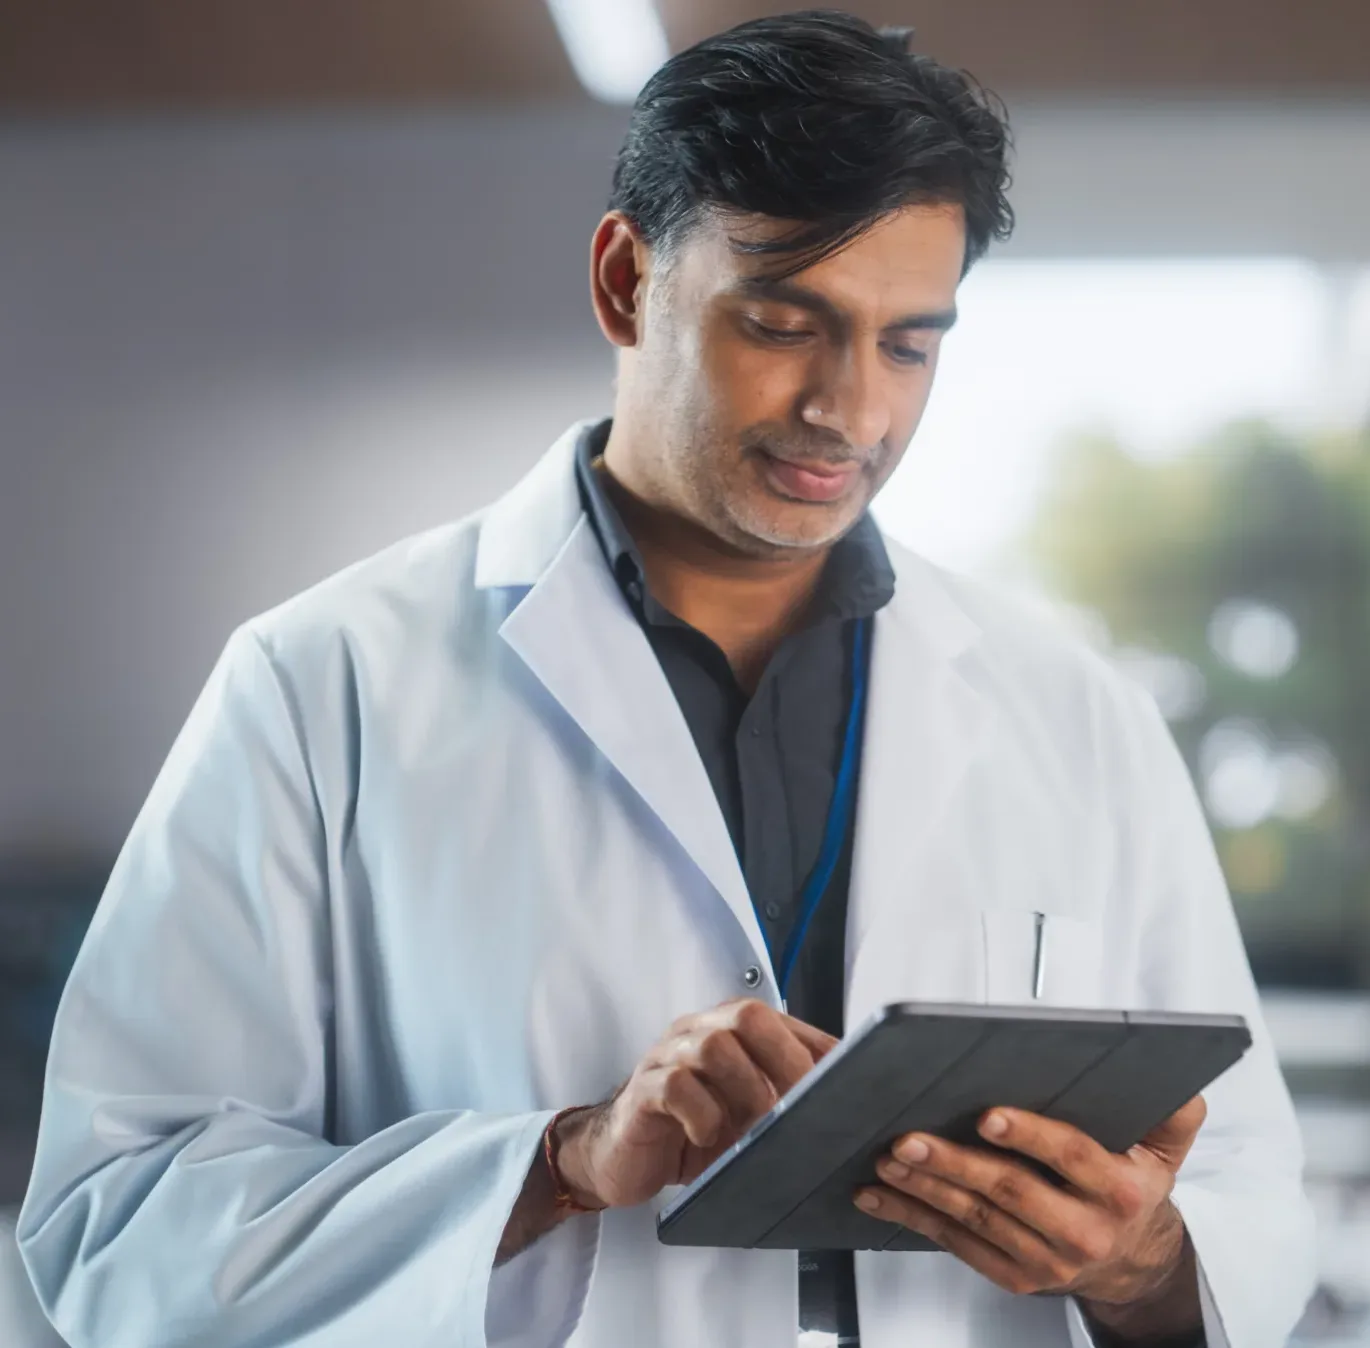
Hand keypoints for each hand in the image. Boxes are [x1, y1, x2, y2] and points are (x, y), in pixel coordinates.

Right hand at [557, 998, 836, 1210]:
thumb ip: (781, 1100)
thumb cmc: (691, 1132)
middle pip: (746, 1015)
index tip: (848, 1084)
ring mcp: (668, 1058)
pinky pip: (675, 1086)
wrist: (620, 1156)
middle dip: (787, 1060)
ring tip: (759, 1131)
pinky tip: (710, 1138)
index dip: (817, 1049)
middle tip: (807, 1105)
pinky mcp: (643, 1091)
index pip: (781, 1021)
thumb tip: (843, 1110)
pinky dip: (702, 1114)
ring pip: (713, 1047)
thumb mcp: (745, 1115)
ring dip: (747, 1092)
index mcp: (728, 1031)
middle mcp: (698, 1032)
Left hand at [852, 1097, 1206, 1328]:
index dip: (1030, 1135)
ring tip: (888, 1158)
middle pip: (1011, 1192)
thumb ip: (1173, 1115)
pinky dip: (916, 1218)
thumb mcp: (1165, 1153)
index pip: (1071, 1157)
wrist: (1134, 1266)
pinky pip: (958, 1245)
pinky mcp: (1016, 1278)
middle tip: (909, 1137)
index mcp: (1120, 1192)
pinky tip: (882, 1193)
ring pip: (977, 1220)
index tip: (988, 1114)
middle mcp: (1084, 1232)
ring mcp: (1047, 1261)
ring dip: (925, 1188)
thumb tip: (1182, 1086)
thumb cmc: (1134, 1190)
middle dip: (955, 1162)